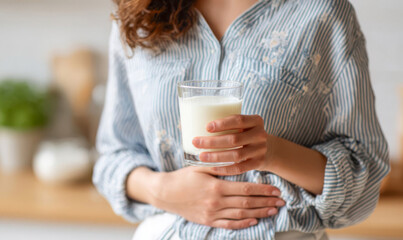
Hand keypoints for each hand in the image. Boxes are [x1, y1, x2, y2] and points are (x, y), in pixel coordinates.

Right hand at [152, 166, 284, 229]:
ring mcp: (212, 213)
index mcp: (216, 187)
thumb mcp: (200, 168)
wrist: (165, 194)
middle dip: (267, 202)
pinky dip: (243, 223)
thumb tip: (238, 161)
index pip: (246, 188)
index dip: (263, 190)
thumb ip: (219, 167)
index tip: (276, 189)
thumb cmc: (183, 178)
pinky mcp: (208, 221)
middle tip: (282, 201)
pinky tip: (254, 221)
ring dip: (259, 213)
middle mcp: (216, 202)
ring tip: (273, 210)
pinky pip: (229, 224)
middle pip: (247, 202)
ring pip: (241, 214)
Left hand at [192, 115, 273, 174]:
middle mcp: (260, 135)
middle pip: (234, 139)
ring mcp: (260, 151)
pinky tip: (211, 168)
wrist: (269, 148)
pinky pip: (239, 169)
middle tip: (196, 142)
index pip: (238, 120)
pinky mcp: (258, 164)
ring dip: (216, 157)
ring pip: (236, 155)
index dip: (222, 124)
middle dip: (212, 142)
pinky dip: (224, 169)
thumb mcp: (241, 124)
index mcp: (256, 120)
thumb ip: (221, 124)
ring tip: (201, 156)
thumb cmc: (244, 133)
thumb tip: (183, 124)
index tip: (206, 127)